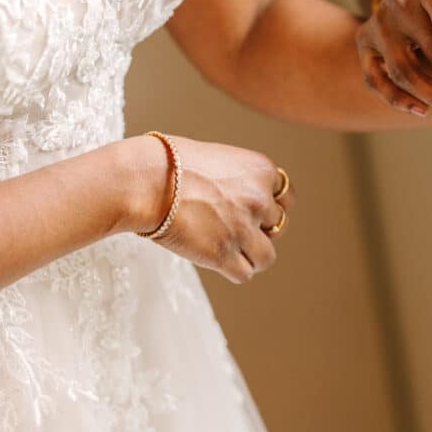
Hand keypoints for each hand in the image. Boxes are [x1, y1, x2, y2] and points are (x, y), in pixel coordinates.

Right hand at [128, 136, 294, 283]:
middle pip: (279, 227)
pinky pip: (244, 274)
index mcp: (261, 170)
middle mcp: (259, 199)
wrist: (145, 181)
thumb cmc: (169, 163)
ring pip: (266, 257)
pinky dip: (232, 270)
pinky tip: (215, 260)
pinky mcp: (223, 254)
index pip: (286, 198)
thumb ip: (239, 178)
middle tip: (233, 227)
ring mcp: (243, 228)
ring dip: (250, 255)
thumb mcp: (217, 158)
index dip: (269, 207)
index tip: (253, 211)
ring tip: (229, 249)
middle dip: (258, 229)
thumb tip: (240, 195)